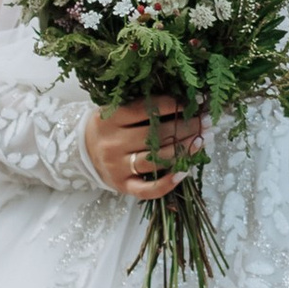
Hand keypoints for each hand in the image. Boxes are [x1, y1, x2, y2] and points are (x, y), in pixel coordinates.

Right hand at [82, 95, 203, 200]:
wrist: (82, 150)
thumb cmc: (109, 126)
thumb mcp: (116, 109)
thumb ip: (143, 106)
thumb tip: (184, 99)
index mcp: (111, 118)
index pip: (147, 109)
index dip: (174, 105)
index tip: (194, 102)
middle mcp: (113, 143)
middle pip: (156, 135)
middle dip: (186, 127)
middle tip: (206, 121)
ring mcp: (117, 167)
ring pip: (156, 160)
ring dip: (184, 150)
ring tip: (203, 140)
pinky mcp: (122, 186)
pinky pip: (148, 189)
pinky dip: (168, 182)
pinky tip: (185, 172)